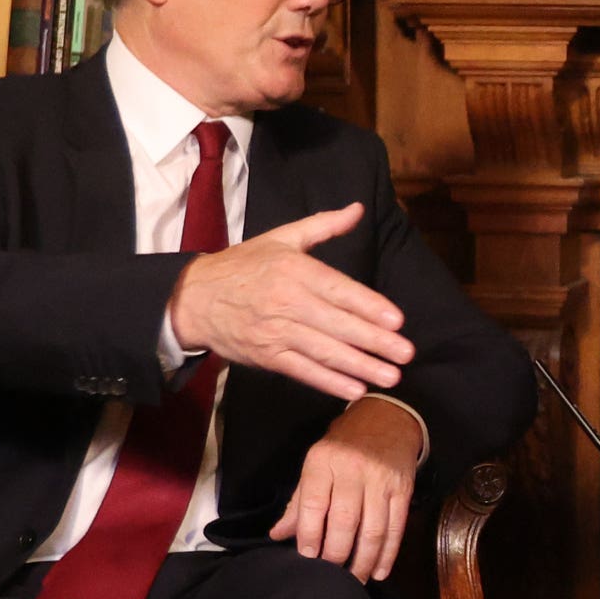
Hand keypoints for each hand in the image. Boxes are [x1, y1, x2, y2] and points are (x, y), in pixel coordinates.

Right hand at [167, 202, 411, 402]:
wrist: (193, 298)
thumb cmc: (243, 265)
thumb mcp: (281, 237)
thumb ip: (323, 225)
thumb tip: (357, 208)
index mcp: (294, 270)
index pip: (339, 290)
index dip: (369, 306)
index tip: (397, 320)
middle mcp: (287, 302)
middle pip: (337, 325)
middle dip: (374, 341)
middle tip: (405, 353)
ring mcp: (276, 332)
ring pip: (324, 352)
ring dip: (360, 366)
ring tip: (390, 376)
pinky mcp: (267, 357)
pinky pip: (303, 371)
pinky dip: (328, 382)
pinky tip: (355, 389)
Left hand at [269, 398, 426, 581]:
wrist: (387, 417)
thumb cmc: (344, 444)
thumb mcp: (316, 463)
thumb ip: (298, 501)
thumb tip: (277, 535)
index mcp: (323, 460)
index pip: (313, 504)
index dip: (308, 535)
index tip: (307, 557)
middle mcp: (352, 468)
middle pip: (343, 521)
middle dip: (336, 554)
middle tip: (330, 575)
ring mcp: (381, 479)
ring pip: (372, 529)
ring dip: (363, 561)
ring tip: (353, 581)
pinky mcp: (403, 488)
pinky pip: (396, 527)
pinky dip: (388, 554)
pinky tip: (379, 571)